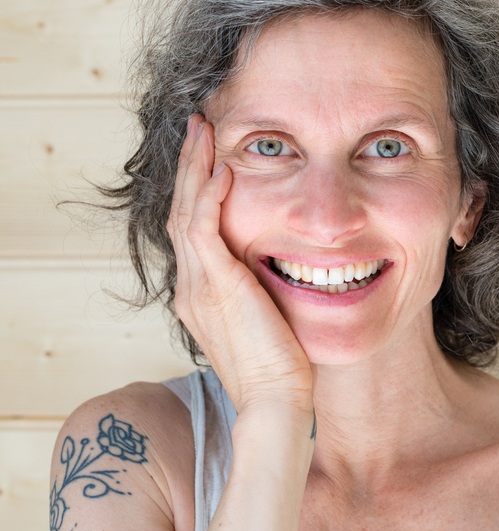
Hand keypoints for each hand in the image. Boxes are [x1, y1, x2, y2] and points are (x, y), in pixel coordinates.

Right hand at [167, 115, 314, 418]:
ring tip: (205, 130)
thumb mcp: (269, 319)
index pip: (193, 228)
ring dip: (196, 168)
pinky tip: (225, 169)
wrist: (276, 403)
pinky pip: (203, 229)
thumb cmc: (282, 369)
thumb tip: (285, 269)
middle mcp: (191, 287)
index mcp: (202, 294)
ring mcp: (198, 287)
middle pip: (181, 211)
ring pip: (185, 212)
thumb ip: (265, 292)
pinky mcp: (216, 288)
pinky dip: (210, 196)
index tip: (213, 155)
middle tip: (200, 127)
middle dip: (191, 167)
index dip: (199, 189)